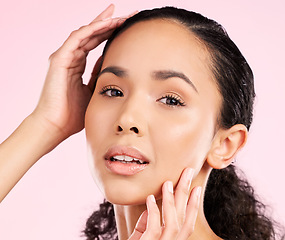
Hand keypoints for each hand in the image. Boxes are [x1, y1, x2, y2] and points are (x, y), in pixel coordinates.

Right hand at [32, 4, 122, 141]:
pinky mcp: (60, 59)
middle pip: (92, 34)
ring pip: (86, 32)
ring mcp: (64, 56)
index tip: (128, 25)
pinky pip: (77, 38)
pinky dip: (92, 30)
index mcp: (78, 64)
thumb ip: (100, 75)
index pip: (96, 42)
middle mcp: (71, 56)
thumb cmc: (74, 113)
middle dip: (110, 23)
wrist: (56, 125)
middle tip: (129, 15)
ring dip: (104, 23)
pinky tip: (106, 24)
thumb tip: (115, 62)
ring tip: (121, 16)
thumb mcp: (94, 89)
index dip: (111, 32)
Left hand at [128, 168, 201, 239]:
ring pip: (173, 224)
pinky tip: (149, 199)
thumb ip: (147, 224)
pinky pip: (153, 229)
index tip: (197, 188)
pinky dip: (153, 213)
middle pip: (184, 220)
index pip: (187, 223)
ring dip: (171, 202)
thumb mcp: (140, 238)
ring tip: (167, 183)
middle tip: (188, 173)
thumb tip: (151, 205)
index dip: (193, 205)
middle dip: (187, 194)